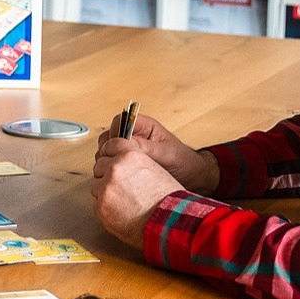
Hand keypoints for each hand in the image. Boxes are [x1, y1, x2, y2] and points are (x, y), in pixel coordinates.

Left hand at [89, 146, 182, 247]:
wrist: (168, 223)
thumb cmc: (167, 200)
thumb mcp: (155, 169)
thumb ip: (134, 162)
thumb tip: (122, 161)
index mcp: (129, 156)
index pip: (110, 145)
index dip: (111, 153)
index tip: (111, 158)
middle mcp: (115, 169)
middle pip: (100, 165)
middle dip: (107, 175)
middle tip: (122, 187)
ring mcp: (106, 188)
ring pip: (96, 185)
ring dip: (106, 192)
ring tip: (124, 201)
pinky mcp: (100, 206)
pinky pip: (97, 204)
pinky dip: (106, 209)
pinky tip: (121, 211)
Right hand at [101, 111, 218, 193]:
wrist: (191, 177)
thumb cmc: (183, 161)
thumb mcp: (166, 153)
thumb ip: (146, 147)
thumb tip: (127, 145)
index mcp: (144, 126)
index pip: (120, 121)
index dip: (115, 132)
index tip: (117, 146)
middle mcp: (134, 136)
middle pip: (109, 136)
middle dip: (108, 148)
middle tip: (113, 160)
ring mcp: (130, 150)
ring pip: (108, 150)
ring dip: (108, 159)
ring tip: (115, 169)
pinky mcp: (128, 163)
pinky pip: (113, 162)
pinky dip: (112, 168)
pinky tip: (118, 176)